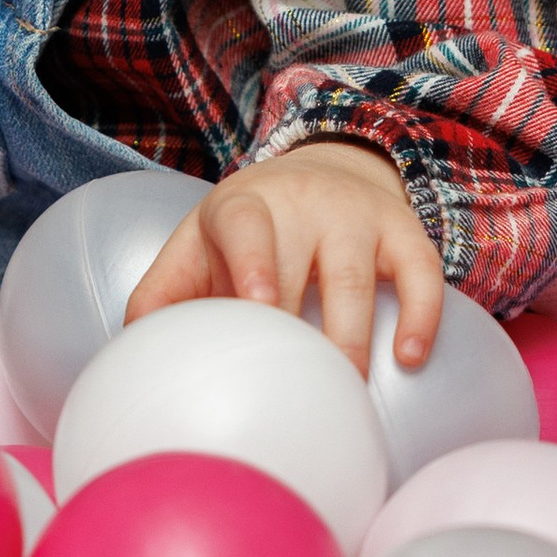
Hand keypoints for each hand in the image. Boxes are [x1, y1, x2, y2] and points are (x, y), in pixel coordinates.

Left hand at [124, 139, 444, 375]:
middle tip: (293, 382)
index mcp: (241, 207)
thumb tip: (134, 350)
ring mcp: (356, 217)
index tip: (257, 303)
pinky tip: (410, 359)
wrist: (323, 171)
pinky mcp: (404, 233)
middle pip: (304, 261)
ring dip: (352, 336)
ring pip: (357, 277)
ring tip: (345, 386)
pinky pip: (422, 272)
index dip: (252, 260)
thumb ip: (163, 294)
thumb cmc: (246, 232)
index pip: (244, 224)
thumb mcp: (199, 246)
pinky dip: (422, 314)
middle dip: (301, 323)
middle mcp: (302, 204)